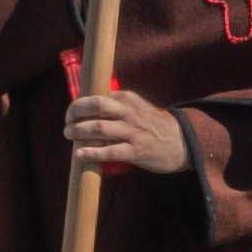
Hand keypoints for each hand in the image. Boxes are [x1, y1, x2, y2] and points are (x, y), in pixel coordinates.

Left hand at [55, 84, 180, 180]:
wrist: (184, 143)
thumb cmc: (156, 126)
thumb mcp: (139, 108)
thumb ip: (119, 106)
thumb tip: (90, 109)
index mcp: (129, 99)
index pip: (98, 97)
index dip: (79, 104)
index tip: (71, 113)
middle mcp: (130, 113)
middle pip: (96, 106)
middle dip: (75, 113)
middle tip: (67, 122)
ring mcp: (133, 132)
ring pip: (98, 128)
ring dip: (79, 132)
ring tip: (69, 135)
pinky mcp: (136, 152)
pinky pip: (109, 151)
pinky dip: (91, 152)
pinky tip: (80, 154)